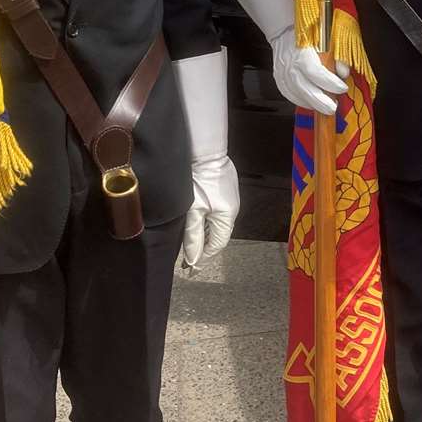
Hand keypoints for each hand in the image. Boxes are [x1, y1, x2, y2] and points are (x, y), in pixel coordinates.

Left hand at [182, 154, 239, 268]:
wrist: (206, 151)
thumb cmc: (199, 180)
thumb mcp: (193, 211)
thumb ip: (193, 236)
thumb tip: (193, 260)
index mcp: (227, 218)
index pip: (216, 246)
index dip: (203, 259)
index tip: (190, 270)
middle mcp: (232, 211)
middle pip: (218, 236)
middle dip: (204, 249)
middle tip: (188, 262)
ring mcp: (230, 200)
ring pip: (217, 225)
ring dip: (205, 236)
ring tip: (191, 247)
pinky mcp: (225, 191)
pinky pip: (217, 214)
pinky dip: (207, 223)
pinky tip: (198, 225)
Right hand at [270, 29, 348, 115]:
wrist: (285, 31)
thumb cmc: (309, 35)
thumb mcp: (327, 40)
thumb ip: (337, 56)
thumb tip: (343, 73)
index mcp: (302, 51)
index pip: (314, 71)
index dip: (329, 82)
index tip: (343, 88)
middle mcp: (289, 63)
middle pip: (303, 87)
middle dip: (320, 101)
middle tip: (333, 108)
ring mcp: (281, 71)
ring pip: (294, 93)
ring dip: (311, 103)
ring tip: (325, 107)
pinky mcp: (278, 78)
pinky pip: (288, 94)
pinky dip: (300, 101)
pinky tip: (311, 103)